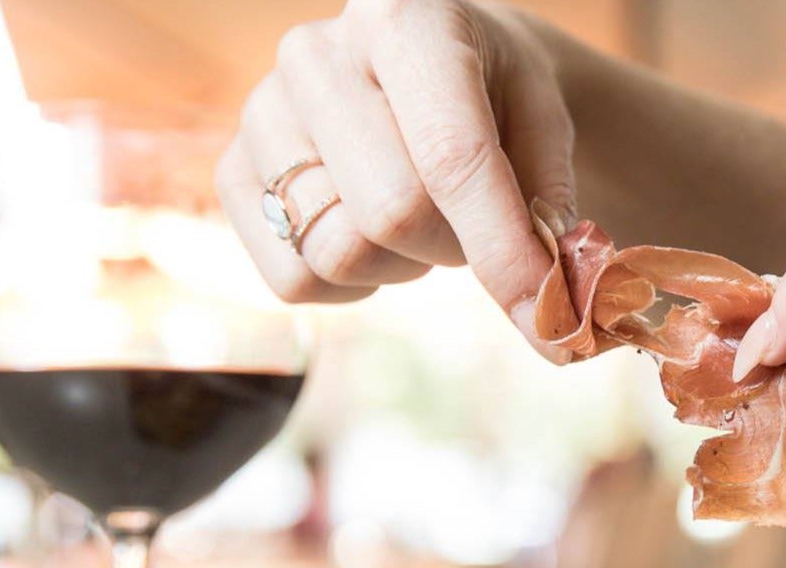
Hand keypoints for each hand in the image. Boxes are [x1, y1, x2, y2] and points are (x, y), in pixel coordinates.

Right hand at [216, 0, 573, 355]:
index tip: (546, 319)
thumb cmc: (496, 94)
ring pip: (339, 252)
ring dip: (402, 263)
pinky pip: (293, 279)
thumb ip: (546, 208)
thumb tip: (554, 310)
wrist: (431, 64)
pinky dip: (349, 285)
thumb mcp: (543, 123)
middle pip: (392, 214)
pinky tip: (372, 236)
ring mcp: (261, 111)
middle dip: (454, 248)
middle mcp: (315, 55)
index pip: (451, 158)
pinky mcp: (232, 170)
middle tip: (474, 223)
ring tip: (420, 214)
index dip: (502, 249)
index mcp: (404, 18)